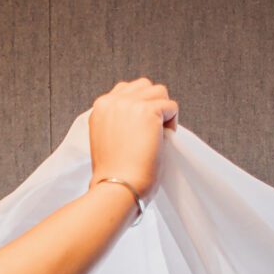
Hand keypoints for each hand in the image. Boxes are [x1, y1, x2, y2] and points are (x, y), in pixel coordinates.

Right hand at [87, 78, 177, 205]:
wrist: (117, 188)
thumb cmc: (114, 174)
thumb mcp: (106, 139)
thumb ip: (118, 120)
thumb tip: (141, 114)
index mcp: (101, 107)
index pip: (127, 90)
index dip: (139, 106)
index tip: (140, 129)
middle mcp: (113, 100)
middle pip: (144, 86)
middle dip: (153, 104)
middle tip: (152, 132)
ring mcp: (130, 103)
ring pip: (160, 92)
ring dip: (164, 111)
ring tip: (158, 136)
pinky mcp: (148, 111)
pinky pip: (172, 106)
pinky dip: (173, 123)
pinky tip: (163, 141)